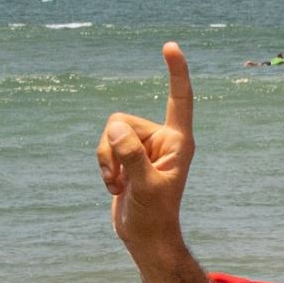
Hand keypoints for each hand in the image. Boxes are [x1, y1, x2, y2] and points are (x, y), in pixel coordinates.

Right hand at [97, 42, 194, 255]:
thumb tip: (116, 127)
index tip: (170, 46)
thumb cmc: (155, 214)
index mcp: (179, 140)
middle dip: (114, 148)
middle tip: (126, 178)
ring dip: (107, 160)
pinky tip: (115, 186)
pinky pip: (103, 147)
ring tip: (120, 183)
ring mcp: (144, 147)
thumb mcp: (145, 185)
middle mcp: (163, 138)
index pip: (180, 98)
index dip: (176, 72)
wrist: (145, 235)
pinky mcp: (128, 156)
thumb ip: (132, 155)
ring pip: (110, 133)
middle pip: (123, 121)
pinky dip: (103, 168)